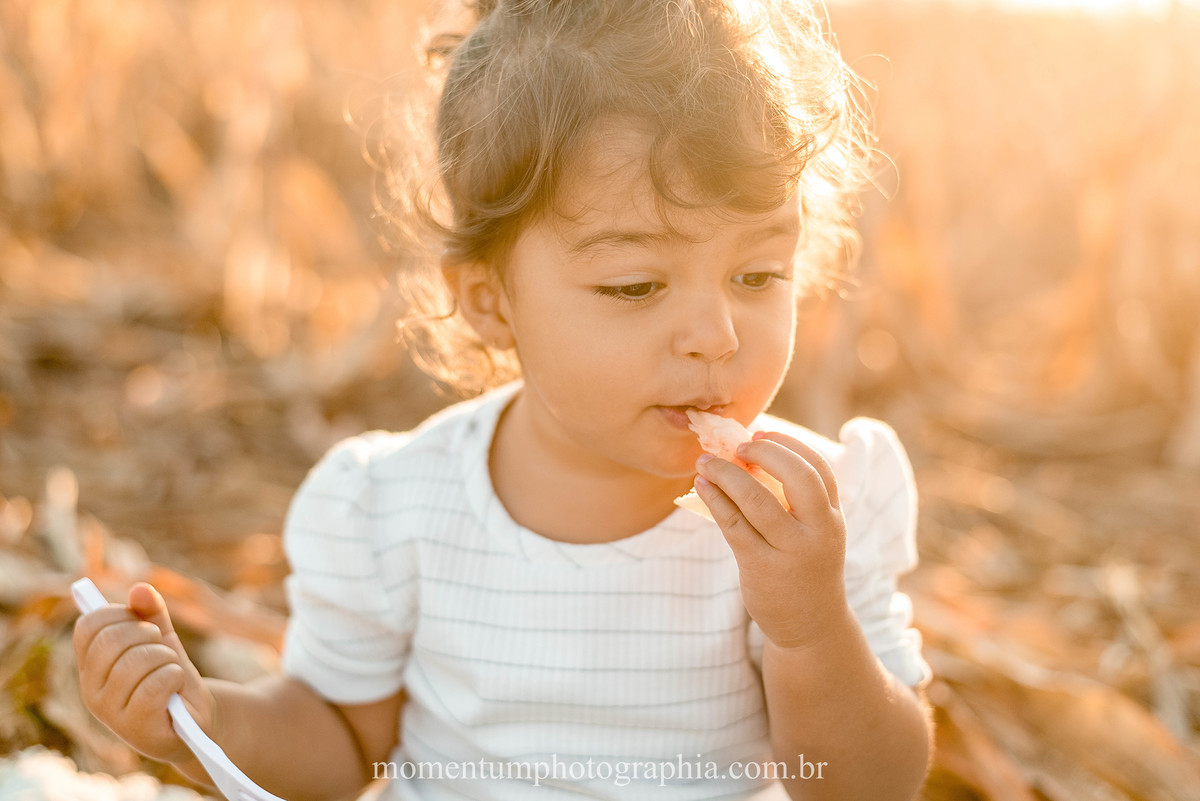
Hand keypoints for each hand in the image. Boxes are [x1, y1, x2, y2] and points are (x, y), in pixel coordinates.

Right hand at [74, 583, 216, 764]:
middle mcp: (92, 690)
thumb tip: (140, 588)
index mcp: (91, 666)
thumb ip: (152, 615)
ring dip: (166, 658)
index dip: (119, 613)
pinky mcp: (135, 727)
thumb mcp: (163, 640)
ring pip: (137, 661)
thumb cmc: (171, 677)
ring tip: (171, 670)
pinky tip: (176, 687)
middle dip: (148, 634)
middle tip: (162, 647)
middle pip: (112, 640)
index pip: (88, 626)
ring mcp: (110, 712)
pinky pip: (155, 685)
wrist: (195, 719)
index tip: (143, 622)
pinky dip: (174, 677)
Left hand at [694, 430, 849, 650]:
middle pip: (797, 477)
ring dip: (727, 473)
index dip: (789, 443)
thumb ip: (794, 500)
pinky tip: (701, 486)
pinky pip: (733, 524)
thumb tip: (746, 454)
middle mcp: (818, 531)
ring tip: (705, 462)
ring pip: (757, 500)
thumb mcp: (814, 532)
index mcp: (833, 516)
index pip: (819, 467)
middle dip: (765, 452)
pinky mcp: (761, 567)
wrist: (810, 623)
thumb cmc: (804, 567)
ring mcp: (791, 550)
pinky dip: (714, 499)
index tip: (762, 433)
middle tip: (738, 446)